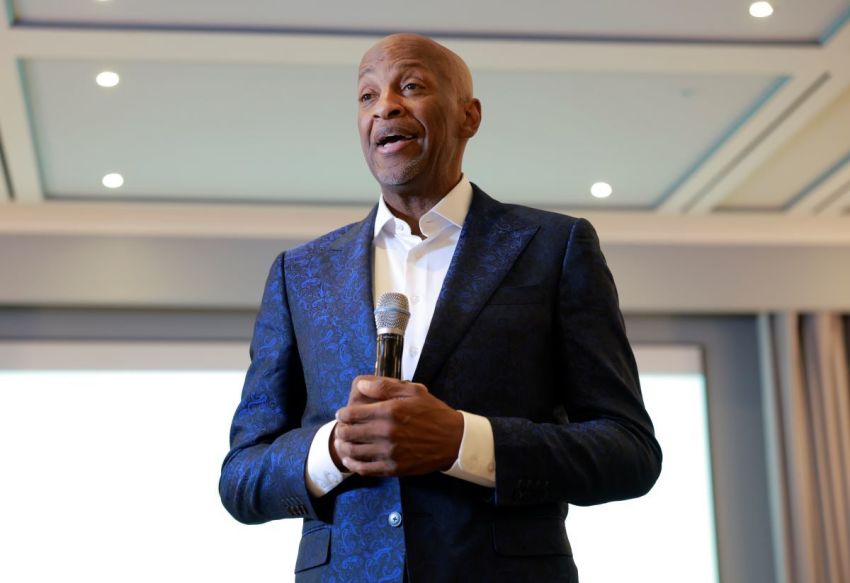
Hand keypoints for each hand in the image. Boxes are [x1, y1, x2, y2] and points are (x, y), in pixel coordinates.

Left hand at [332, 375, 463, 476]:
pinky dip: (354, 465)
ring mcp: (390, 453)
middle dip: (341, 429)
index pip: (353, 414)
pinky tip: (351, 460)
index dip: (343, 414)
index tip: (342, 414)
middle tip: (341, 428)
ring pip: (354, 452)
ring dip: (343, 447)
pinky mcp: (394, 468)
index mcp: (390, 411)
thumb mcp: (413, 391)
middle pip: (349, 433)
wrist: (454, 440)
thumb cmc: (433, 413)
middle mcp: (387, 433)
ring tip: (342, 443)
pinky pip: (366, 469)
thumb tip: (362, 385)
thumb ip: (385, 386)